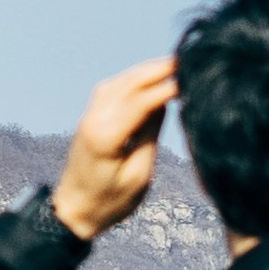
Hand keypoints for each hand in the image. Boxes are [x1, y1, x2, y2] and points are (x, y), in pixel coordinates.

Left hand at [52, 60, 176, 241]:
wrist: (73, 211)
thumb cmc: (110, 201)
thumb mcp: (139, 173)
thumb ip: (151, 134)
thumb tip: (166, 100)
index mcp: (106, 135)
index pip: (143, 100)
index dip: (170, 85)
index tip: (195, 75)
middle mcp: (94, 119)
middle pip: (130, 83)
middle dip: (160, 68)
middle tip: (190, 58)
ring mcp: (88, 116)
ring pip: (120, 81)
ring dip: (147, 70)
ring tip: (176, 63)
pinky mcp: (89, 117)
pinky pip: (112, 88)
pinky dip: (133, 78)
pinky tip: (150, 75)